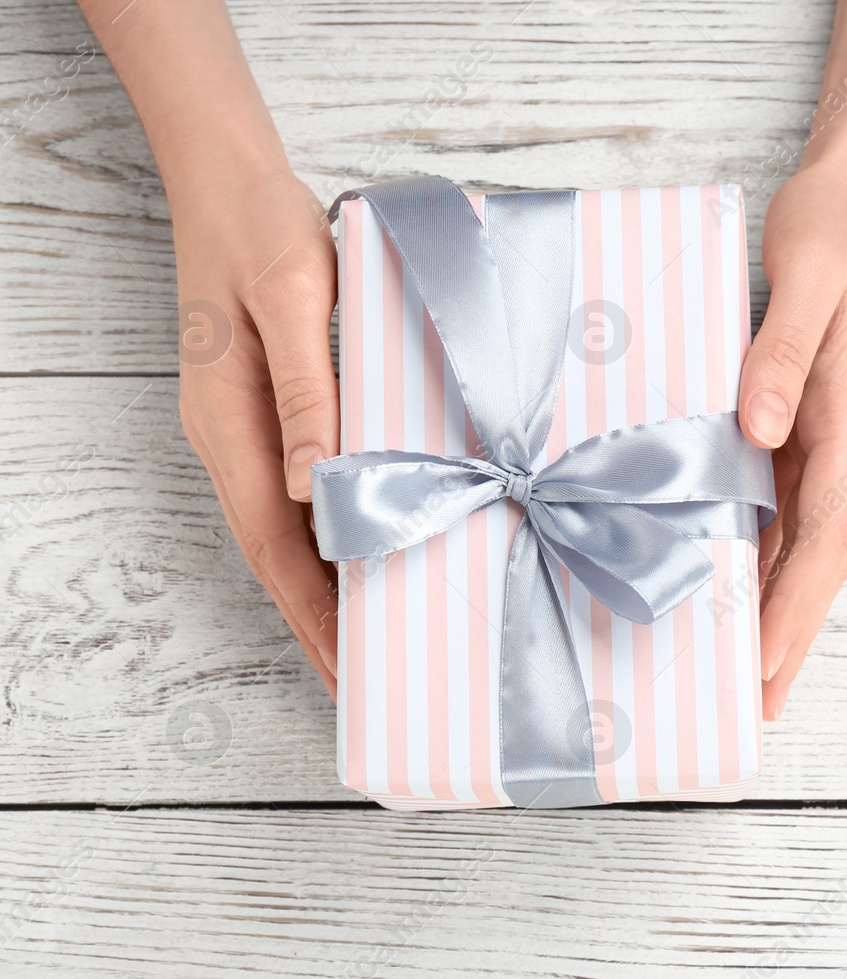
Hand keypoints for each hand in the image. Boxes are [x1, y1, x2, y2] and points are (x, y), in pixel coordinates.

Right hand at [173, 166, 339, 695]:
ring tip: (371, 642)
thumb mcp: (293, 300)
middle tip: (367, 684)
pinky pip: (297, 493)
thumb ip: (307, 393)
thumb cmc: (265, 231)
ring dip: (324, 588)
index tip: (349, 672)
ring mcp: (245, 430)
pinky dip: (327, 537)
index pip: (276, 548)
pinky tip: (363, 553)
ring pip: (286, 532)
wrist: (230, 180)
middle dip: (320, 623)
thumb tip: (316, 487)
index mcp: (232, 428)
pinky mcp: (269, 411)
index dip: (314, 615)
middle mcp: (232, 442)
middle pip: (277, 556)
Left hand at [739, 161, 846, 720]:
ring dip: (782, 603)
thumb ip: (780, 355)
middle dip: (791, 632)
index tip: (765, 668)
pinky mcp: (812, 414)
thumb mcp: (807, 277)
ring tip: (749, 667)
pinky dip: (772, 550)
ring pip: (809, 538)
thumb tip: (760, 432)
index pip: (826, 536)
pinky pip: (792, 500)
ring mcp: (832, 431)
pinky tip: (744, 577)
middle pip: (822, 557)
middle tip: (759, 704)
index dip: (795, 609)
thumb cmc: (837, 225)